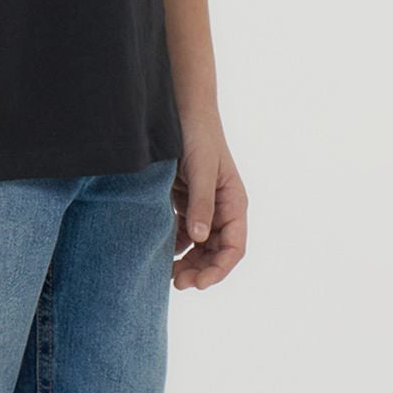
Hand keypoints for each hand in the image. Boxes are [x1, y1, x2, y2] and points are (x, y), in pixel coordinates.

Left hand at [170, 129, 246, 290]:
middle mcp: (222, 209)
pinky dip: (173, 245)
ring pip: (198, 246)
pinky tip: (158, 251)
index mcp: (234, 203)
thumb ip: (201, 203)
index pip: (234, 247)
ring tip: (167, 274)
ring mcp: (203, 206)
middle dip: (200, 270)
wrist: (182, 108)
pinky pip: (181, 232)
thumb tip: (199, 239)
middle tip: (177, 283)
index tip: (199, 283)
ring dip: (186, 262)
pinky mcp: (185, 201)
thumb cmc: (198, 135)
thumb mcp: (202, 170)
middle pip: (216, 251)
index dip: (219, 269)